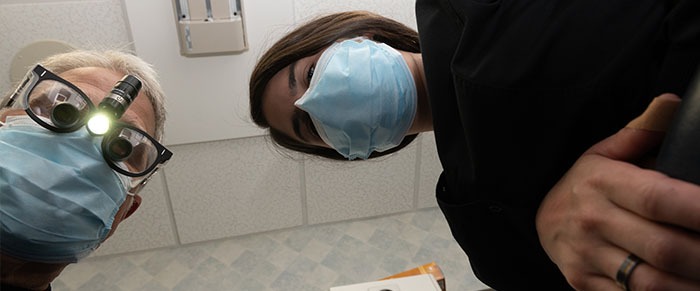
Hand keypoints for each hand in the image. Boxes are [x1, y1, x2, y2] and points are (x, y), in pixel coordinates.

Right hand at [536, 94, 699, 289]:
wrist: (540, 222)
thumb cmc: (584, 185)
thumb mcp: (603, 153)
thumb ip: (641, 131)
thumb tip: (673, 104)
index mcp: (601, 182)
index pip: (658, 199)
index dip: (698, 210)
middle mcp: (592, 221)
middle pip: (663, 247)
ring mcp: (586, 257)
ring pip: (652, 283)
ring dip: (692, 284)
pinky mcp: (583, 283)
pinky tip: (687, 287)